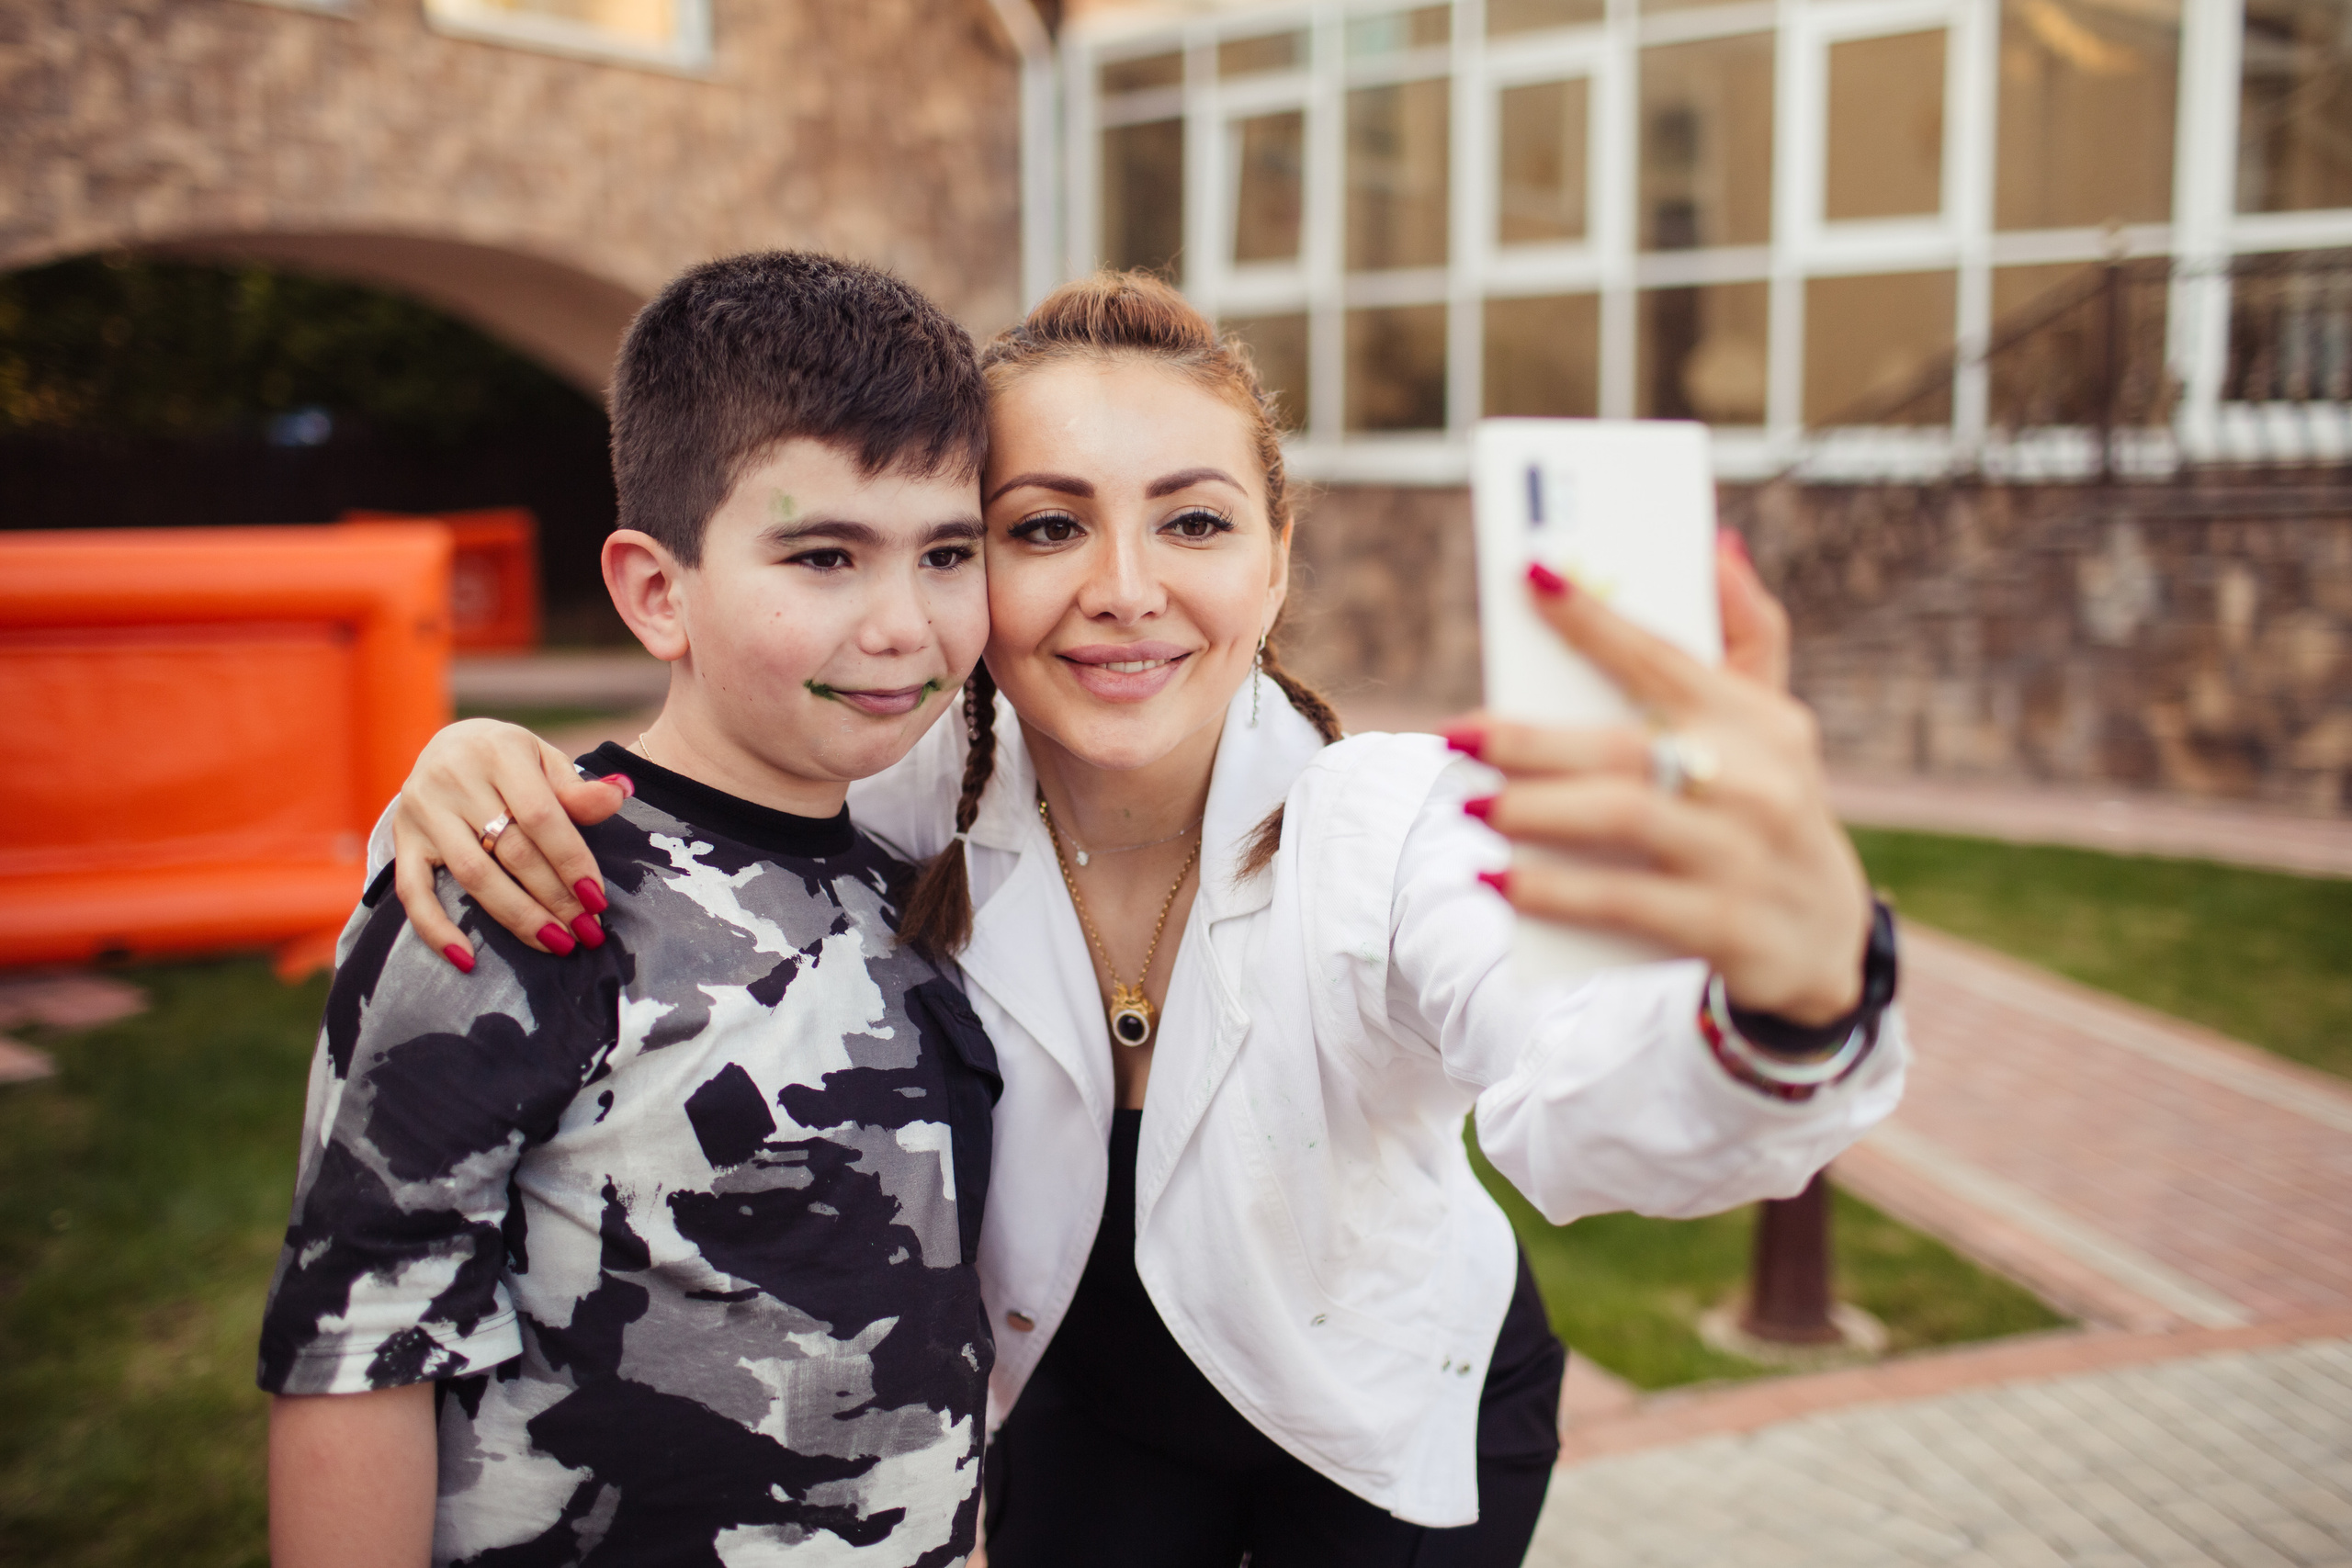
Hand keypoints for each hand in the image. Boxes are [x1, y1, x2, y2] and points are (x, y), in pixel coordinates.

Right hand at [392, 718, 628, 967]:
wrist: (448, 745)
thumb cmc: (509, 758)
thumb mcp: (545, 759)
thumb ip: (577, 787)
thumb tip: (619, 794)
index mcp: (498, 752)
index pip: (541, 816)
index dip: (571, 860)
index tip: (597, 899)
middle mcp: (454, 779)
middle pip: (511, 851)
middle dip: (554, 897)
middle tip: (586, 932)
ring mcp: (423, 811)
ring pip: (473, 875)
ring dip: (517, 917)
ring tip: (555, 943)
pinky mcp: (402, 839)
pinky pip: (412, 891)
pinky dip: (435, 928)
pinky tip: (467, 958)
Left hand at [1455, 536, 1871, 1026]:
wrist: (1826, 943)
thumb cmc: (1775, 810)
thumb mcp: (1777, 726)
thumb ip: (1749, 635)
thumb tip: (1716, 545)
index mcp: (1758, 721)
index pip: (1664, 657)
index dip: (1595, 617)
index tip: (1529, 576)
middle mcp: (1756, 782)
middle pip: (1624, 747)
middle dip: (1530, 739)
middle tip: (1458, 736)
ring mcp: (1740, 855)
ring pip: (1620, 818)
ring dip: (1534, 810)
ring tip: (1470, 807)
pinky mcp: (1723, 925)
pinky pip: (1622, 901)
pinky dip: (1553, 890)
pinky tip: (1499, 879)